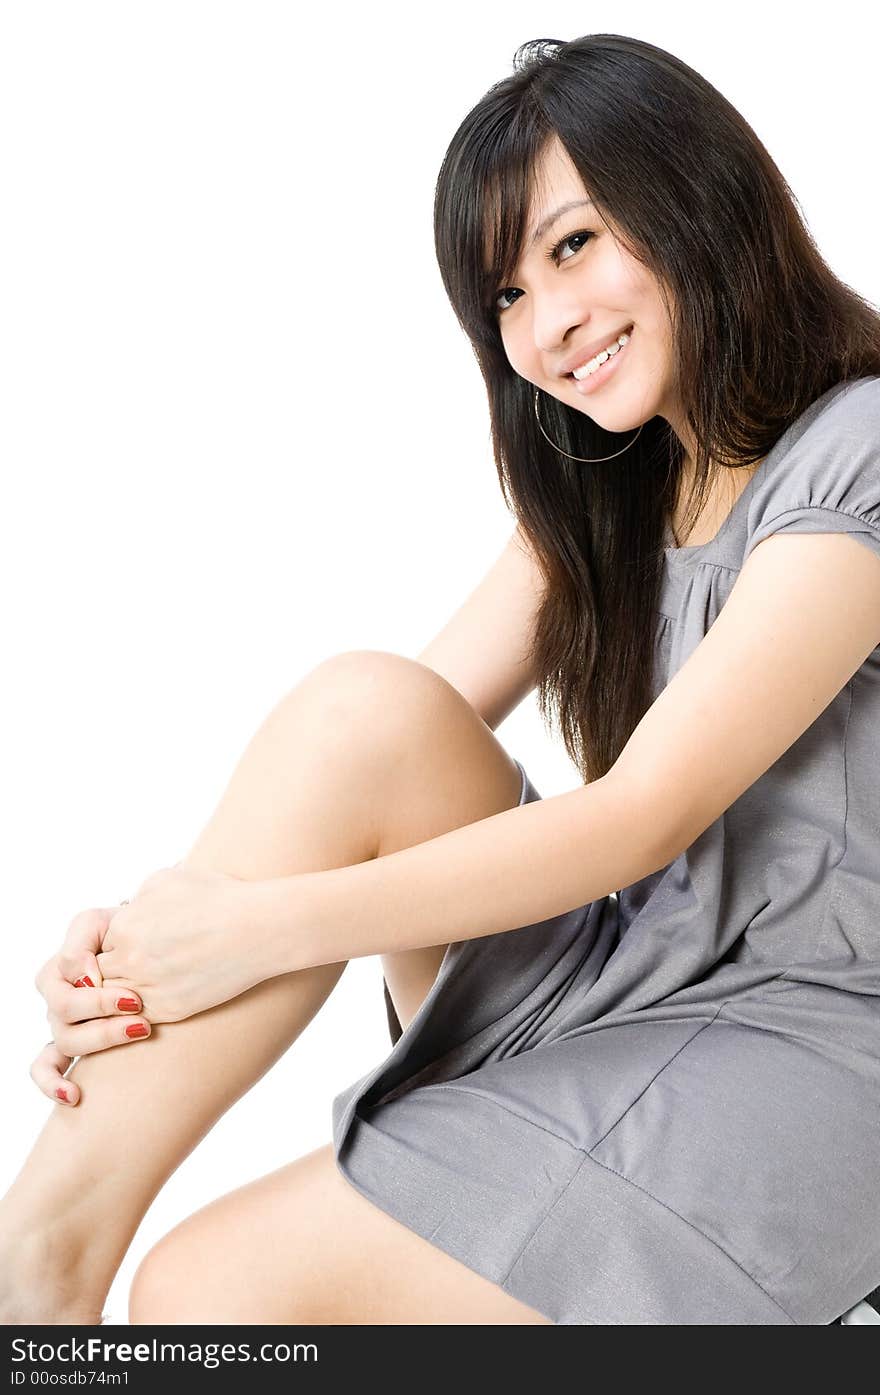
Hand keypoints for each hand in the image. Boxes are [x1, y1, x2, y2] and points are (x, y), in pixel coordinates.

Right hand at [32, 905, 152, 1106]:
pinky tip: (75, 1095)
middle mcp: (57, 999)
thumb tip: (83, 976)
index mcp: (60, 967)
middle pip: (64, 1010)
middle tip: (139, 1006)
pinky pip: (46, 1068)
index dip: (95, 985)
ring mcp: (63, 1026)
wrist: (156, 956)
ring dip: (100, 1038)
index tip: (133, 992)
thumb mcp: (105, 923)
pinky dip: (54, 1085)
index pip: (63, 973)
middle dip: (102, 1009)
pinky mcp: (70, 1048)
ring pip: (66, 1040)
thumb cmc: (129, 936)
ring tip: (140, 1031)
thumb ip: (83, 940)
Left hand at [94, 862, 261, 1022]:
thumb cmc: (219, 897)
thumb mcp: (168, 879)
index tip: (140, 938)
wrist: (258, 929)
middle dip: (118, 965)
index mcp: (125, 925)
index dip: (119, 941)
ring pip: (115, 997)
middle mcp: (131, 959)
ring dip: (128, 988)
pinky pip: (138, 1015)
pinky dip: (143, 1006)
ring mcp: (148, 987)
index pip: (99, 942)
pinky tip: (165, 990)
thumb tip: (126, 909)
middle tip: (144, 959)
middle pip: (102, 971)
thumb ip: (137, 897)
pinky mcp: (169, 1011)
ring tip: (155, 975)